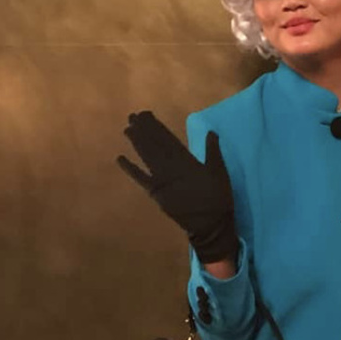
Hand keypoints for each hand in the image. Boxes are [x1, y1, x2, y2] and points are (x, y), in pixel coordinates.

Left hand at [117, 111, 237, 263]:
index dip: (155, 126)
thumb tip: (211, 132)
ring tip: (127, 129)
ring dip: (136, 143)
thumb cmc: (218, 197)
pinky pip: (140, 179)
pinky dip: (130, 169)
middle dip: (143, 130)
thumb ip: (213, 151)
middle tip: (132, 116)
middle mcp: (169, 168)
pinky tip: (120, 158)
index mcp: (185, 161)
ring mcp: (160, 181)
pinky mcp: (156, 194)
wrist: (210, 225)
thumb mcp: (220, 171)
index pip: (167, 138)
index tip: (145, 114)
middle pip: (154, 145)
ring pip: (146, 157)